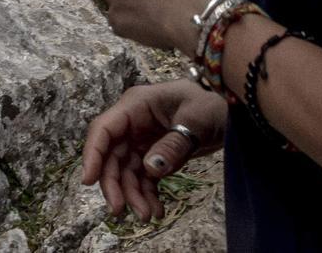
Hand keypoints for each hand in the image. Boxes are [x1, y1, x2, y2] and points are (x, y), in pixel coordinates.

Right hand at [82, 79, 225, 220]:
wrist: (232, 111)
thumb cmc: (213, 104)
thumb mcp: (196, 120)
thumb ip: (173, 144)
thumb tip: (150, 168)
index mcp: (136, 105)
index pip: (104, 129)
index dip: (93, 154)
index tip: (88, 181)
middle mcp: (133, 123)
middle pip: (112, 155)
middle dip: (114, 183)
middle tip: (120, 211)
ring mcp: (143, 139)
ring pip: (127, 170)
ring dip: (133, 194)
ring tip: (147, 216)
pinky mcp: (155, 153)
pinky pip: (144, 177)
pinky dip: (148, 194)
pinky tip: (158, 211)